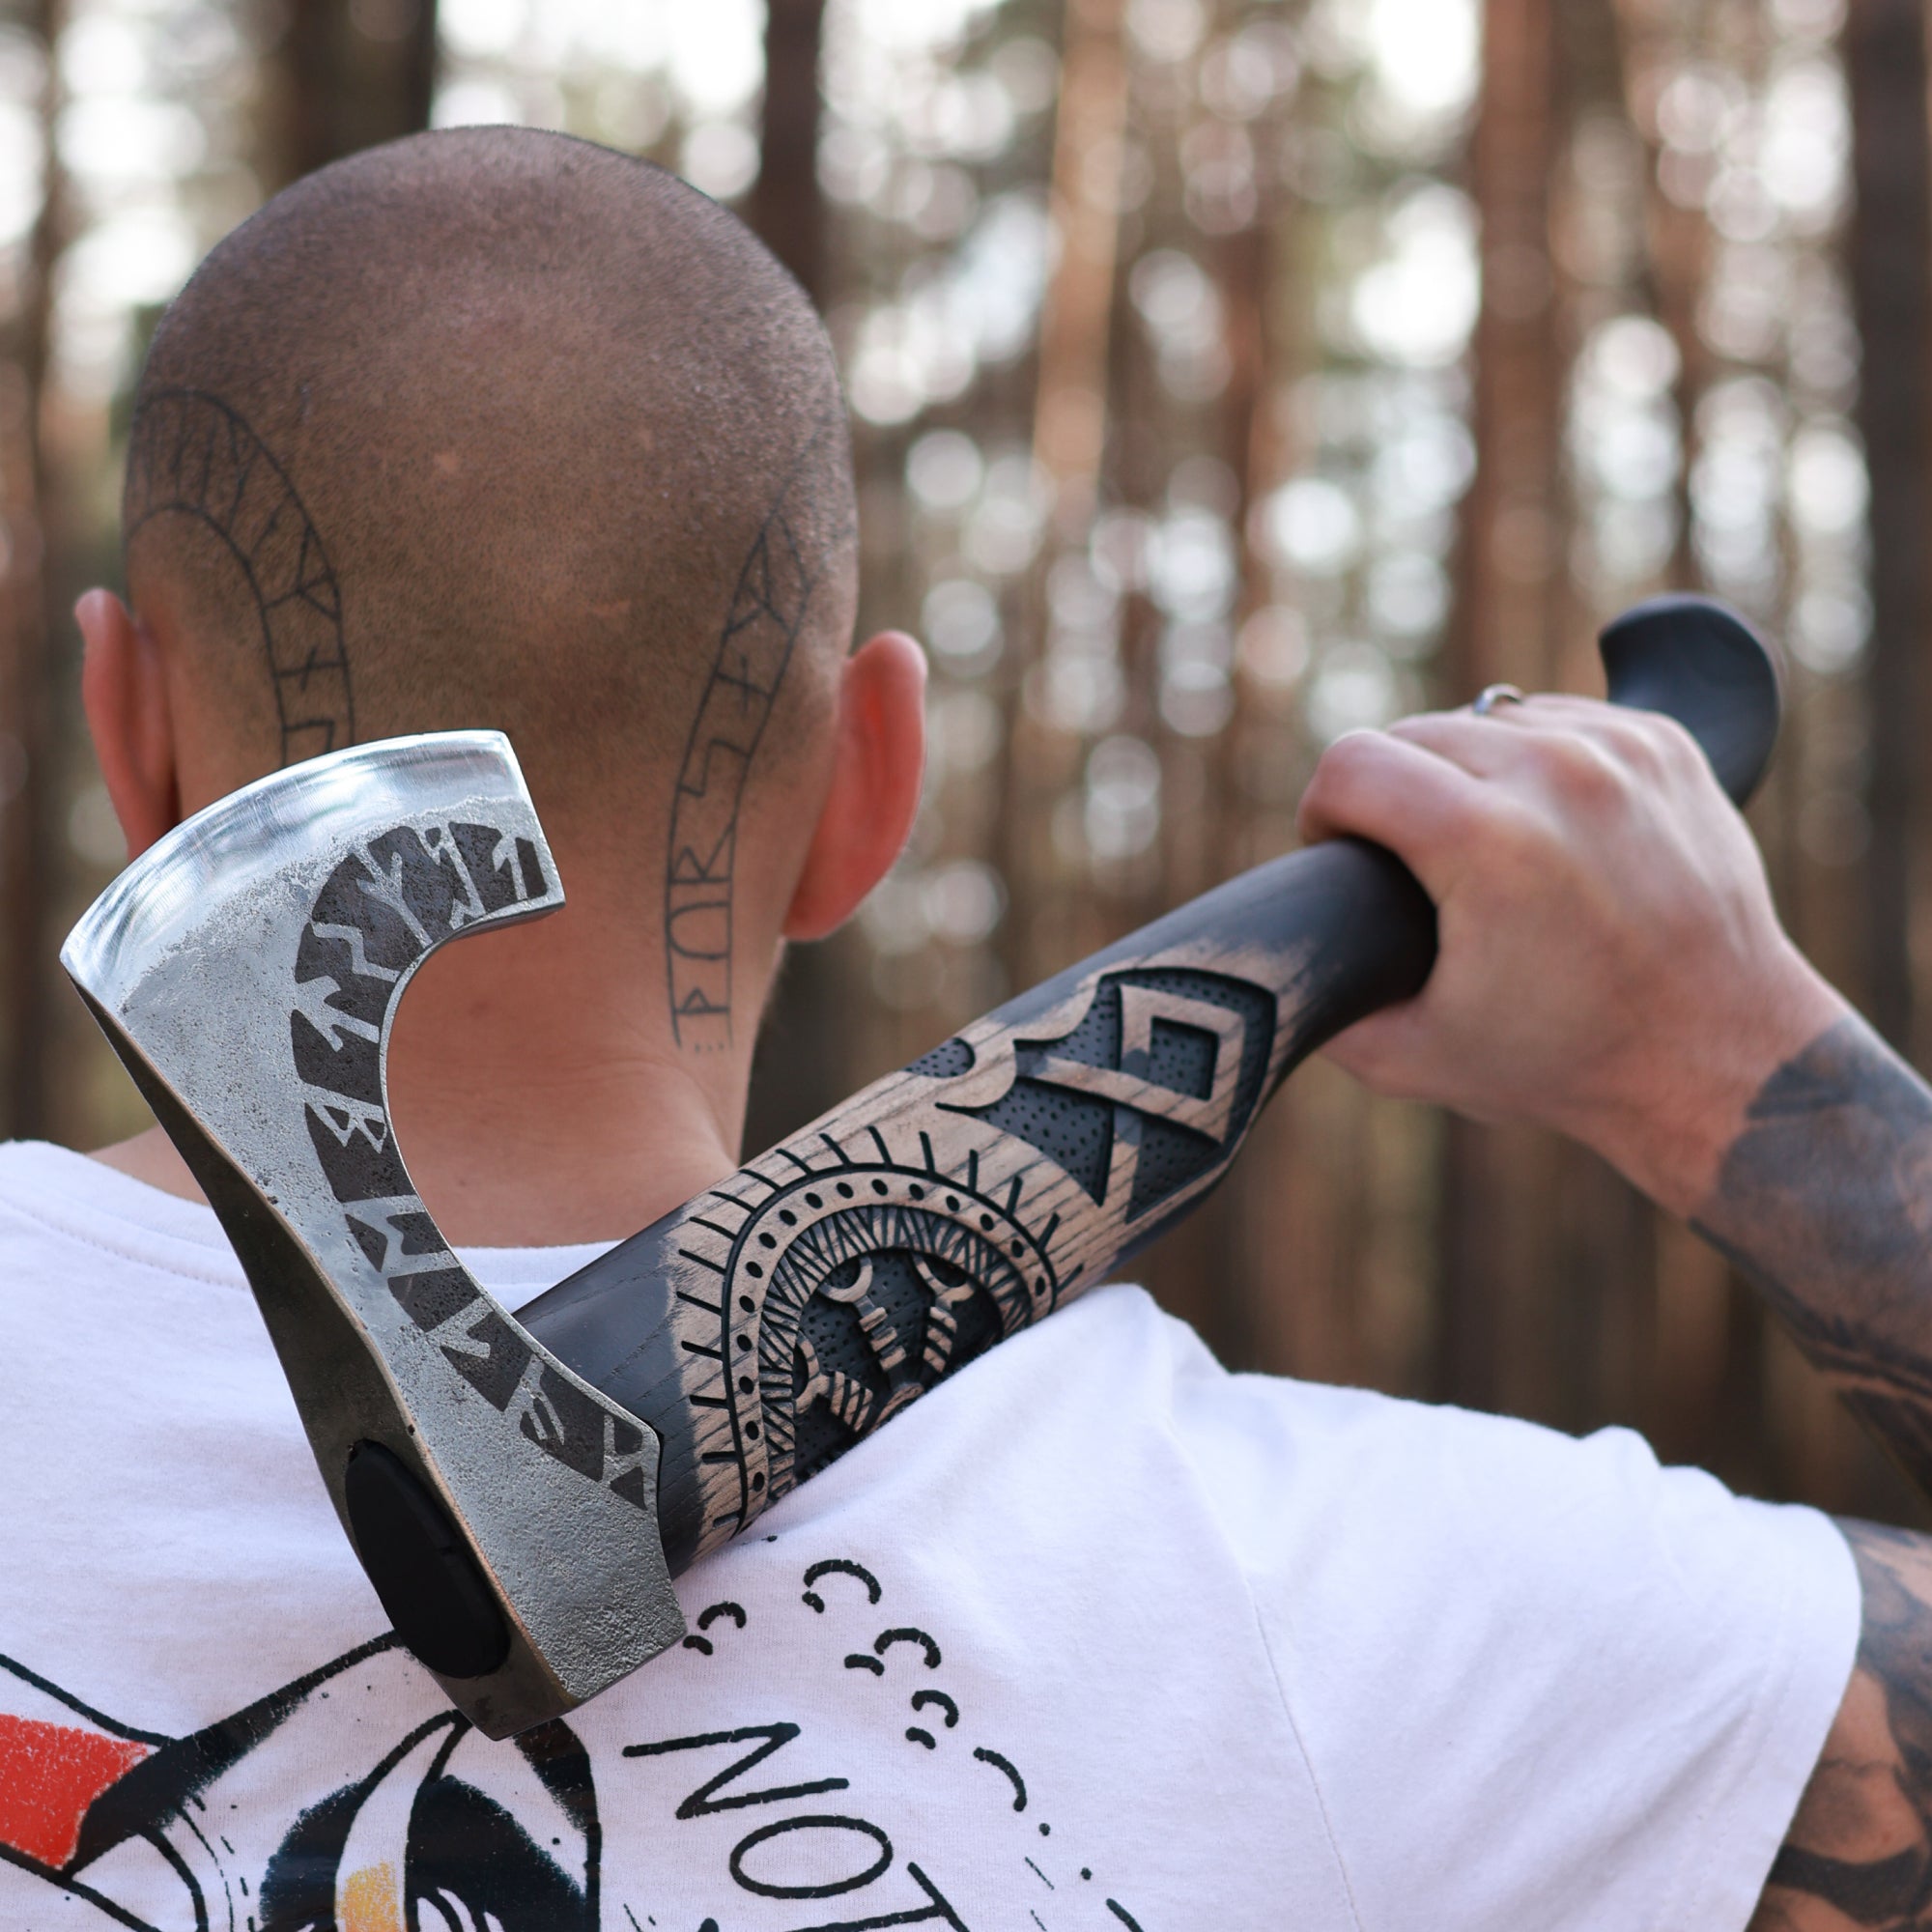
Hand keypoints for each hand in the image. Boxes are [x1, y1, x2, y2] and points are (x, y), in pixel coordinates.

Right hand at [1295, 694, 1848, 1213]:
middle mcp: (1556, 776)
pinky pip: (1555, 720)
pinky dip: (1534, 763)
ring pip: (1482, 720)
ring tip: (1483, 847)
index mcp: (1487, 844)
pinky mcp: (1663, 743)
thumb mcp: (1412, 1057)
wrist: (1720, 1057)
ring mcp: (1619, 751)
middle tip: (1413, 866)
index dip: (1324, 815)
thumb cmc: (1566, 1063)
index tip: (1340, 852)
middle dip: (1392, 796)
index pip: (1350, 764)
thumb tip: (1268, 966)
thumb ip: (1322, 1003)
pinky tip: (1546, 828)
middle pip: (1410, 734)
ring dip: (1463, 772)